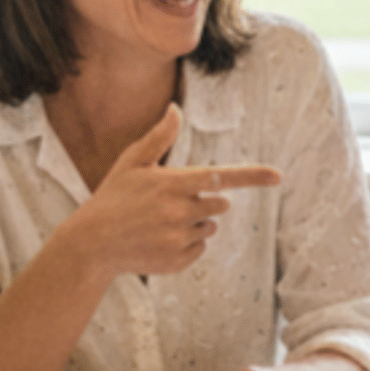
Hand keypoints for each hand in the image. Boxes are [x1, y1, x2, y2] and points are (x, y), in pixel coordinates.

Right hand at [57, 104, 279, 279]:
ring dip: (196, 224)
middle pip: (220, 205)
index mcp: (173, 184)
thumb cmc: (112, 197)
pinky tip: (160, 240)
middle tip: (173, 203)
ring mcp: (178, 239)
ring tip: (161, 223)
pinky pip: (199, 249)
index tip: (277, 175)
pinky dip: (187, 244)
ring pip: (210, 228)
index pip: (220, 176)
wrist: (92, 243)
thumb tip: (176, 108)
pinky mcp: (177, 261)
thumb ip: (159, 137)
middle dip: (207, 202)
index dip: (252, 176)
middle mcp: (180, 212)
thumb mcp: (132, 162)